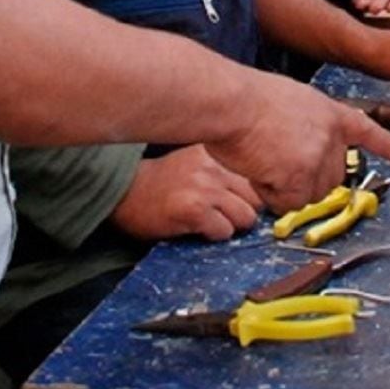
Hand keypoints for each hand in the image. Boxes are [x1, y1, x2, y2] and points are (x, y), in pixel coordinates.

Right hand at [109, 145, 262, 241]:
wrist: (126, 193)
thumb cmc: (163, 183)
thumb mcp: (197, 165)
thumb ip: (226, 174)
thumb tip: (263, 194)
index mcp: (218, 153)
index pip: (257, 176)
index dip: (256, 195)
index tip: (248, 204)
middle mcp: (214, 166)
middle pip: (258, 198)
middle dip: (246, 211)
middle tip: (224, 215)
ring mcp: (204, 186)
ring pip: (245, 217)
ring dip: (232, 226)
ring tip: (210, 221)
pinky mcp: (193, 208)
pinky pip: (224, 231)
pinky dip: (214, 235)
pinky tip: (197, 227)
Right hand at [205, 74, 389, 213]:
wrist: (234, 103)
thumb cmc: (249, 99)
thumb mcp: (292, 101)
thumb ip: (307, 124)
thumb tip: (301, 147)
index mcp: (330, 113)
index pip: (366, 131)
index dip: (387, 146)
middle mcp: (331, 137)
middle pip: (331, 178)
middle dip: (304, 178)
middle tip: (276, 158)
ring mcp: (319, 157)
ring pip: (308, 195)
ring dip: (284, 186)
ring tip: (264, 158)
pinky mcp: (302, 177)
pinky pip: (288, 203)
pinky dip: (271, 194)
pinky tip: (260, 169)